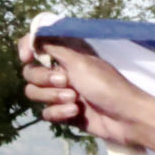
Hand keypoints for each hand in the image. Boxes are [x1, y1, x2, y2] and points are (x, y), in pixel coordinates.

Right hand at [16, 33, 153, 146]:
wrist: (127, 118)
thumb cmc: (107, 85)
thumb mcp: (79, 60)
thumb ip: (53, 46)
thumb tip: (33, 37)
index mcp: (67, 56)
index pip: (36, 45)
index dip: (27, 48)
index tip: (27, 57)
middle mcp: (63, 72)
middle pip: (31, 73)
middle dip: (45, 79)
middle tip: (67, 83)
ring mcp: (63, 94)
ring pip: (35, 93)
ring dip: (52, 97)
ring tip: (75, 100)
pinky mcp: (66, 113)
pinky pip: (46, 113)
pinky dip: (59, 113)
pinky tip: (76, 113)